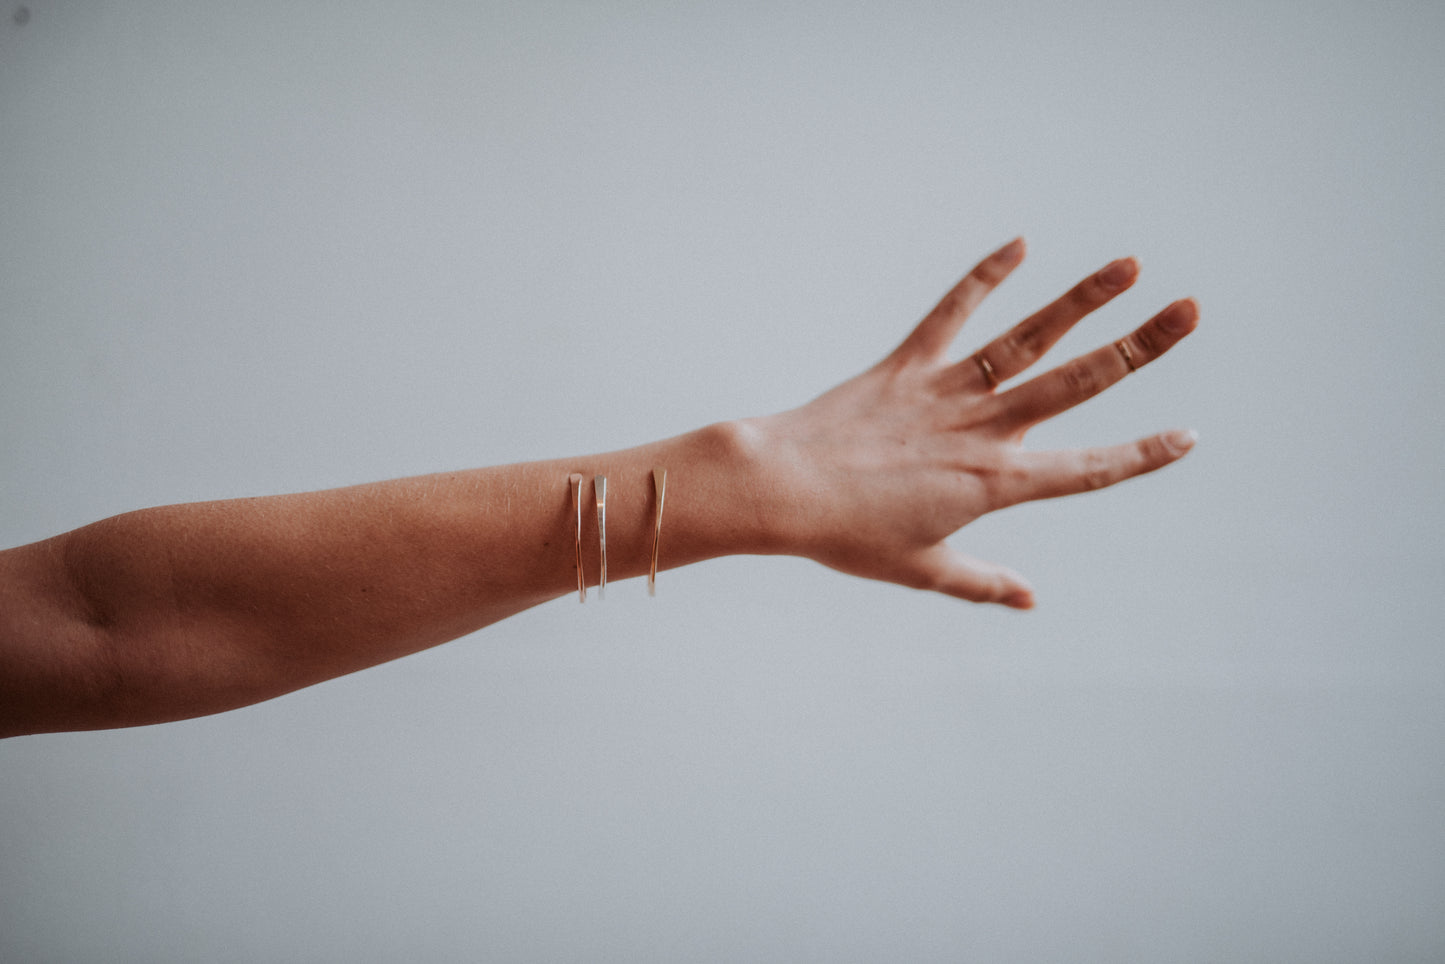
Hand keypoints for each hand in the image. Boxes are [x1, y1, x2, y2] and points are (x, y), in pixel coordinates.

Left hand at [747, 238, 1197, 607]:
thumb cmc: (847, 537)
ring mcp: (945, 391)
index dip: (1143, 454)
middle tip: (1192, 311)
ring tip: (1129, 266)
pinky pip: (951, 312)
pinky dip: (984, 277)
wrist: (779, 490)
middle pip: (1077, 383)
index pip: (1088, 468)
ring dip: (1081, 300)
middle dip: (1140, 347)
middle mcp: (982, 430)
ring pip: (1028, 339)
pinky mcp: (906, 364)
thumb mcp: (921, 570)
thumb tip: (1032, 600)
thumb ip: (982, 583)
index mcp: (994, 485)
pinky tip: (1019, 244)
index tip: (1189, 435)